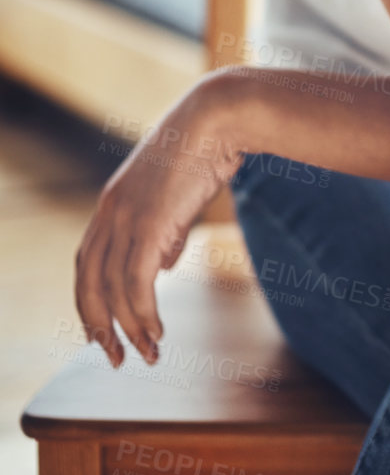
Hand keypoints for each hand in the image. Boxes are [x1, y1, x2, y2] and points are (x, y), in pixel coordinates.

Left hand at [74, 77, 242, 367]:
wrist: (218, 117)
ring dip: (130, 329)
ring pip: (114, 291)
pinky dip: (144, 314)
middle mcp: (110, 213)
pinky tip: (157, 331)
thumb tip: (164, 265)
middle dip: (98, 326)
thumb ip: (166, 231)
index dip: (90, 301)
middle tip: (115, 357)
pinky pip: (137, 284)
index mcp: (111, 204)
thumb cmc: (204, 149)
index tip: (101, 331)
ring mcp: (127, 218)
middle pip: (88, 284)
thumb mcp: (176, 194)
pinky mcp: (150, 225)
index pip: (87, 264)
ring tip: (149, 352)